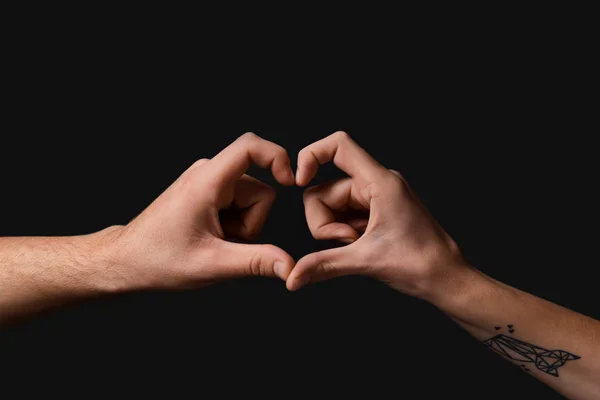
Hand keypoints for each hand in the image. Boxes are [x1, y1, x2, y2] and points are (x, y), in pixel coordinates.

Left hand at [102, 133, 295, 290]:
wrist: (126, 261)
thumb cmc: (158, 259)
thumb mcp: (212, 264)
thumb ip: (256, 262)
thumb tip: (290, 266)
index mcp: (207, 182)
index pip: (250, 147)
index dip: (277, 157)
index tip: (290, 182)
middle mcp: (208, 175)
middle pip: (260, 190)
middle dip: (252, 223)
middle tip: (225, 244)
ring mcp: (207, 183)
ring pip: (251, 201)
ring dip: (243, 227)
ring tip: (215, 243)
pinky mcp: (208, 193)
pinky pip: (239, 206)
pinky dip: (234, 226)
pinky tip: (213, 239)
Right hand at [287, 131, 468, 299]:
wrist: (446, 278)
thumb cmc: (420, 263)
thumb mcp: (365, 261)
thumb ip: (324, 265)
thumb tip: (293, 277)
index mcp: (380, 182)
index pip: (338, 146)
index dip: (311, 156)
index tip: (298, 182)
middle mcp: (377, 183)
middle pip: (324, 190)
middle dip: (325, 221)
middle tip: (348, 242)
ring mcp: (375, 197)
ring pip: (331, 205)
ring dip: (334, 230)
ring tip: (358, 246)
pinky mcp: (375, 211)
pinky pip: (343, 214)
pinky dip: (343, 232)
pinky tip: (361, 247)